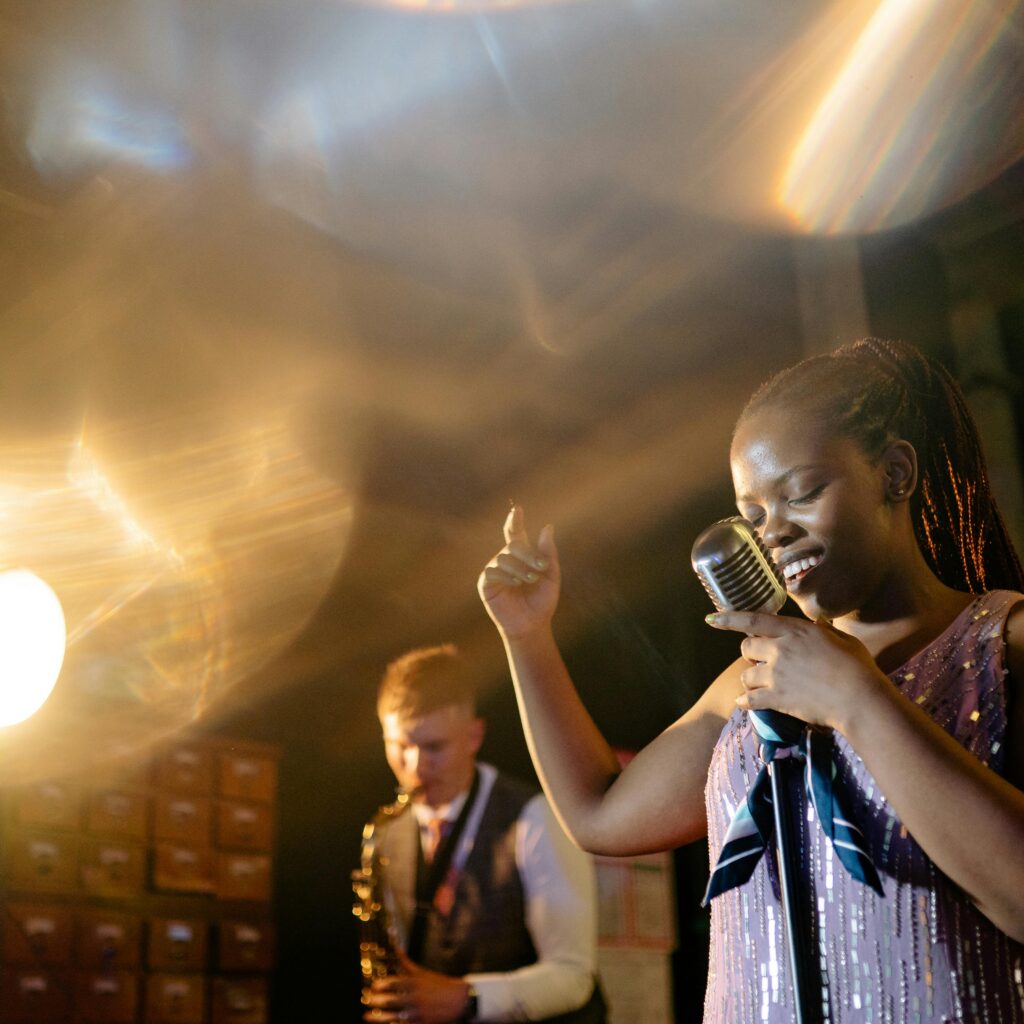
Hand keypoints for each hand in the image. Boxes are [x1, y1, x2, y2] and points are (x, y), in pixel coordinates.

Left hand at [362, 952, 470, 1023]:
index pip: (397, 983)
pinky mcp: (422, 1023)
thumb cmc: (439, 984)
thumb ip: (407, 963)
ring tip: (366, 1016)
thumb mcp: (423, 972)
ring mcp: (418, 1012)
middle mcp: (416, 997)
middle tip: (366, 1000)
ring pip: (395, 1015)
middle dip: (378, 1001)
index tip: (373, 986)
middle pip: (393, 1000)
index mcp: (416, 983)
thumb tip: (395, 947)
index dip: (384, 985)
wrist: (459, 1000)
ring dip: (379, 1017)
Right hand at [478, 505, 559, 641]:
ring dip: (520, 568)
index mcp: (521, 556)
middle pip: (513, 545)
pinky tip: (516, 583)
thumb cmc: (542, 601)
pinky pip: (492, 571)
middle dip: (528, 554)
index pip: (515, 533)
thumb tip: (548, 526)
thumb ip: (548, 552)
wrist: (533, 625)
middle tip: (542, 567)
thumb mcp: (551, 575)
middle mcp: (506, 560)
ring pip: (504, 558)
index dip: (514, 520)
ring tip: (530, 579)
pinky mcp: (486, 584)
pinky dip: (506, 576)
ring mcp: (494, 571)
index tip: (517, 509)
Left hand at [705, 611, 888, 732]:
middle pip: (746, 647)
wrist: (859, 698)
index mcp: (794, 630)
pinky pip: (750, 699)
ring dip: (749, 679)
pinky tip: (743, 702)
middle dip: (749, 653)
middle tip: (759, 660)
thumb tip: (819, 624)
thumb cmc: (858, 666)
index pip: (753, 620)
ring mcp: (776, 674)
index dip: (729, 619)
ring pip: (745, 674)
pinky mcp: (776, 698)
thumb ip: (824, 631)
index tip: (711, 618)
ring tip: (759, 684)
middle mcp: (779, 649)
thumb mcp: (842, 640)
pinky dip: (745, 700)